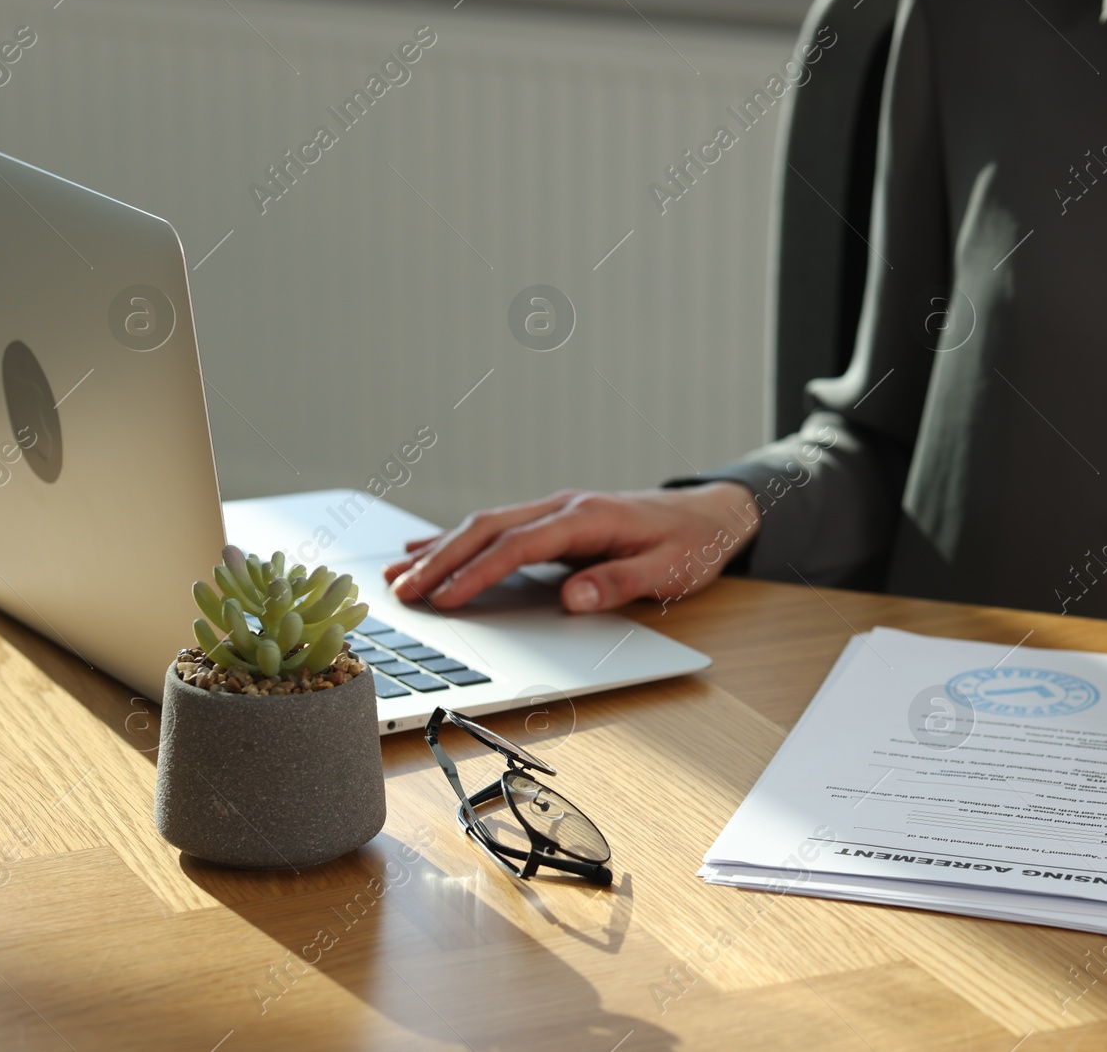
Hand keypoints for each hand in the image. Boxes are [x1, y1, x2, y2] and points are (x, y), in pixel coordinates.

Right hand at [383, 482, 758, 611]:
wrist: (711, 514)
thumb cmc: (692, 545)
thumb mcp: (669, 571)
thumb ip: (621, 583)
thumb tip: (573, 599)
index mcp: (589, 517)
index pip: (520, 545)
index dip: (478, 571)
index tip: (445, 597)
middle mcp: (566, 506)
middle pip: (489, 528)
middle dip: (441, 559)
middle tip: (401, 589)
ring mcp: (557, 510)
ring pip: (485, 525)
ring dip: (440, 548)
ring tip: (396, 573)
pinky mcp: (555, 520)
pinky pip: (497, 528)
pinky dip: (458, 540)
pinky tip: (427, 549)